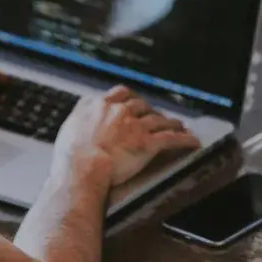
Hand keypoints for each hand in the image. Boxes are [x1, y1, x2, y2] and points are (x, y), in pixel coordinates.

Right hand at [54, 86, 201, 186]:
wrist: (82, 168)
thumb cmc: (70, 156)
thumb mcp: (68, 129)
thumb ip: (79, 120)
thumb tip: (80, 121)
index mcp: (98, 105)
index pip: (120, 93)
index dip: (130, 97)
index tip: (133, 101)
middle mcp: (119, 111)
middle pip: (141, 105)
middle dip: (151, 111)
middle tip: (157, 117)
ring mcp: (135, 126)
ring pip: (159, 120)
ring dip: (170, 122)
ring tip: (179, 126)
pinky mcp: (148, 143)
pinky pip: (171, 138)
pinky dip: (184, 139)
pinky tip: (193, 141)